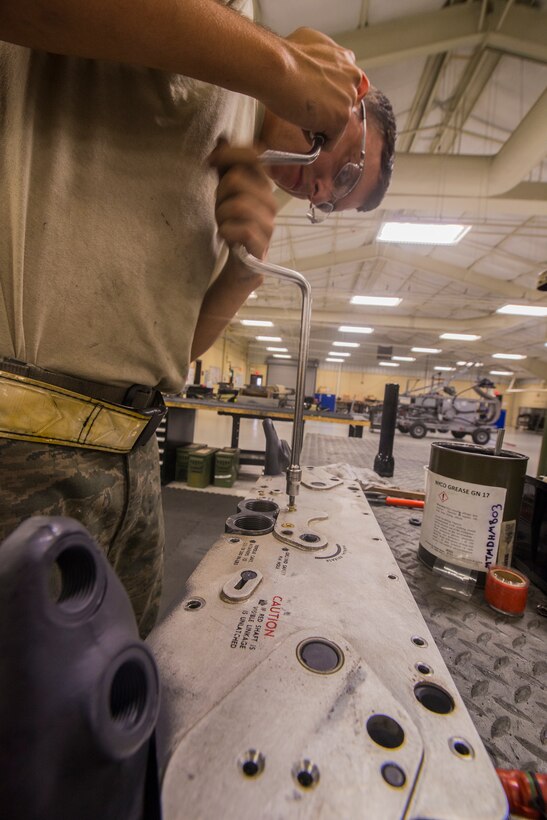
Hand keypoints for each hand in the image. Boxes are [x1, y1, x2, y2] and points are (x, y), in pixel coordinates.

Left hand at [209, 140, 276, 262]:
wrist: (243, 261)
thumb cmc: (235, 223)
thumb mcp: (227, 192)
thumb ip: (226, 166)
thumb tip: (222, 138)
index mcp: (263, 184)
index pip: (252, 155)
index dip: (229, 155)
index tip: (210, 163)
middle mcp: (270, 200)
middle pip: (236, 180)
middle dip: (220, 194)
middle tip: (220, 209)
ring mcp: (268, 223)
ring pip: (237, 205)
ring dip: (221, 215)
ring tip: (224, 224)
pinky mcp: (263, 243)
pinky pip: (242, 229)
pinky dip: (227, 232)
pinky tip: (227, 236)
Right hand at [265, 28, 363, 149]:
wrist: (277, 68)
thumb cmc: (283, 56)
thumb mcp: (309, 41)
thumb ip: (321, 56)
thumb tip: (314, 66)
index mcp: (346, 59)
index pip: (343, 87)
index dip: (325, 95)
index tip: (312, 96)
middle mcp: (353, 77)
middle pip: (340, 107)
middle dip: (323, 110)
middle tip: (303, 104)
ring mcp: (348, 99)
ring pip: (336, 125)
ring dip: (319, 124)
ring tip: (300, 112)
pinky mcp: (341, 118)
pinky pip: (331, 141)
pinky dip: (316, 140)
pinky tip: (303, 126)